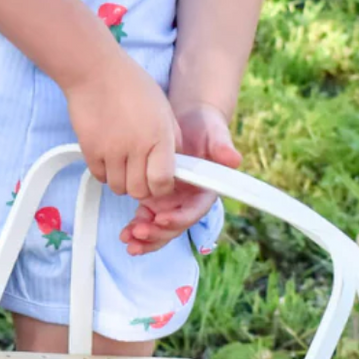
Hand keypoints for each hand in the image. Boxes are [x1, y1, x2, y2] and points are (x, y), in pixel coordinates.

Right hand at [65, 51, 180, 201]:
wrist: (96, 71)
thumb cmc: (131, 85)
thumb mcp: (163, 108)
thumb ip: (172, 139)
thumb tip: (176, 165)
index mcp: (159, 136)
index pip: (163, 182)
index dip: (162, 187)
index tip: (159, 181)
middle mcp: (136, 147)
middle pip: (140, 191)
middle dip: (143, 187)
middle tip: (140, 173)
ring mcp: (111, 150)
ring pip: (118, 188)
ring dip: (123, 180)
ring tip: (123, 162)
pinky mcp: (90, 150)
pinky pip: (100, 177)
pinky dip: (105, 172)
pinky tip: (108, 156)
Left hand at [118, 102, 241, 255]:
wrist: (188, 120)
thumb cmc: (205, 127)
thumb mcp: (214, 134)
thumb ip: (222, 147)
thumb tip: (234, 159)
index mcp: (204, 192)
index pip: (193, 212)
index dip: (178, 219)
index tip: (160, 218)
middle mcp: (188, 201)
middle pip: (174, 226)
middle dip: (156, 234)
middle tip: (137, 233)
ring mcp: (171, 201)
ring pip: (158, 227)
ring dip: (144, 237)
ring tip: (126, 238)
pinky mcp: (156, 196)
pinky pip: (146, 218)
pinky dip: (136, 226)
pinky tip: (124, 233)